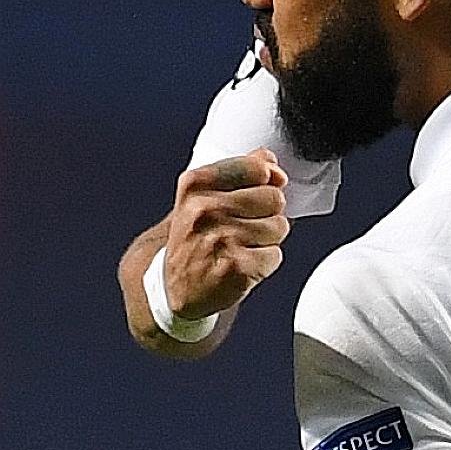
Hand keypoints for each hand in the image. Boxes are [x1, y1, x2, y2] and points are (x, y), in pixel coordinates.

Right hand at [163, 149, 289, 319]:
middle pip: (275, 198)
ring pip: (279, 227)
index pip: (259, 168)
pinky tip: (240, 266)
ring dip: (266, 240)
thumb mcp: (204, 197)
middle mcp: (204, 210)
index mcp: (195, 185)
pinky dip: (264, 263)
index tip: (248, 198)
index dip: (264, 184)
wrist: (171, 290)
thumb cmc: (196, 239)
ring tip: (237, 248)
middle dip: (266, 215)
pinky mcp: (236, 269)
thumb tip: (269, 160)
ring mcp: (220, 240)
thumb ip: (239, 170)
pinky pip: (276, 255)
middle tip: (238, 230)